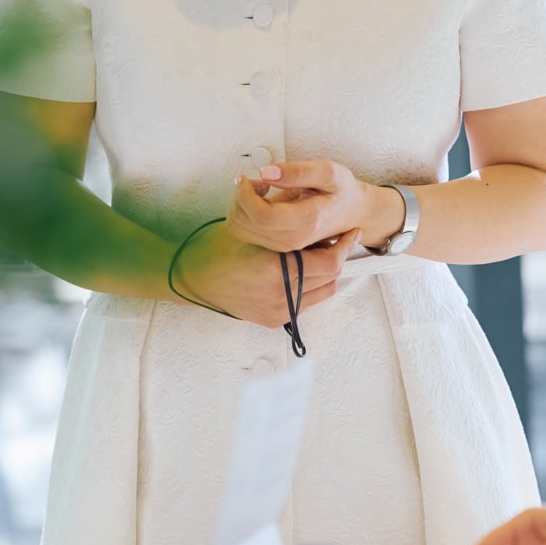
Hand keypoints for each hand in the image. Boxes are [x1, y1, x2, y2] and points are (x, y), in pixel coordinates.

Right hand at [172, 217, 359, 327]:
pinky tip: (300, 271)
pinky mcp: (272, 320)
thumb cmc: (220, 248)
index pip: (328, 262)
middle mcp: (280, 295)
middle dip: (337, 258)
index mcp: (276, 269)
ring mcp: (277, 311)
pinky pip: (305, 303)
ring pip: (322, 293)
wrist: (194, 277)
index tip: (352, 233)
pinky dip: (310, 287)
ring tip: (318, 255)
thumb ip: (288, 228)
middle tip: (335, 240)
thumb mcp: (255, 229)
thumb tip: (320, 224)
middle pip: (330, 278)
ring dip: (326, 274)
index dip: (344, 246)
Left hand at [226, 160, 378, 251]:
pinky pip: (246, 230)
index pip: (261, 216)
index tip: (245, 177)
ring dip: (241, 204)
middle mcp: (293, 239)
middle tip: (256, 180)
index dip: (245, 195)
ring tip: (260, 189)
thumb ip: (297, 171)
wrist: (351, 212)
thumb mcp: (328, 171)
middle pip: (245, 223)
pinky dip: (245, 212)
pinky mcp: (276, 244)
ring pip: (241, 228)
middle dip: (241, 197)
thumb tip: (266, 172)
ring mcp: (284, 245)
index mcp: (307, 221)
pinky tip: (261, 199)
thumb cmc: (341, 191)